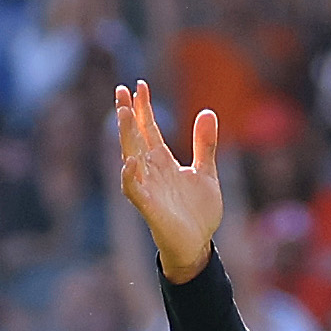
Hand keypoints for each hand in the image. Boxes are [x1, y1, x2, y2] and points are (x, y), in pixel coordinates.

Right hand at [113, 80, 221, 284]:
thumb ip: (205, 145)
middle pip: (136, 138)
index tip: (140, 85)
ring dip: (126, 136)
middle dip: (128, 115)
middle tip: (122, 90)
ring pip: (131, 157)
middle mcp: (151, 172)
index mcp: (163, 162)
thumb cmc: (198, 212)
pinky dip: (130, 176)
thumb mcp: (206, 173)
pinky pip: (134, 190)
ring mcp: (148, 188)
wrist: (198, 245)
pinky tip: (130, 161)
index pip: (149, 130)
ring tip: (124, 113)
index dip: (144, 108)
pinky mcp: (149, 208)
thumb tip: (208, 112)